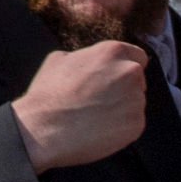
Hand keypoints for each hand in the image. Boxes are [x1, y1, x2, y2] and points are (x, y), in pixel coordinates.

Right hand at [16, 41, 151, 172]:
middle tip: (98, 99)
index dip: (123, 67)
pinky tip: (98, 128)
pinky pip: (132, 123)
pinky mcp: (136, 124)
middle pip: (137, 80)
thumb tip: (91, 63)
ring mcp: (136, 99)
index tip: (113, 77)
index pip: (137, 56)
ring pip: (134, 103)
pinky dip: (119, 127)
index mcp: (112, 52)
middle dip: (122, 88)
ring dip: (121, 108)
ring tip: (94, 116)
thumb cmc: (48, 95)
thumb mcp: (57, 60)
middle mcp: (130, 72)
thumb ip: (84, 57)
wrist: (43, 129)